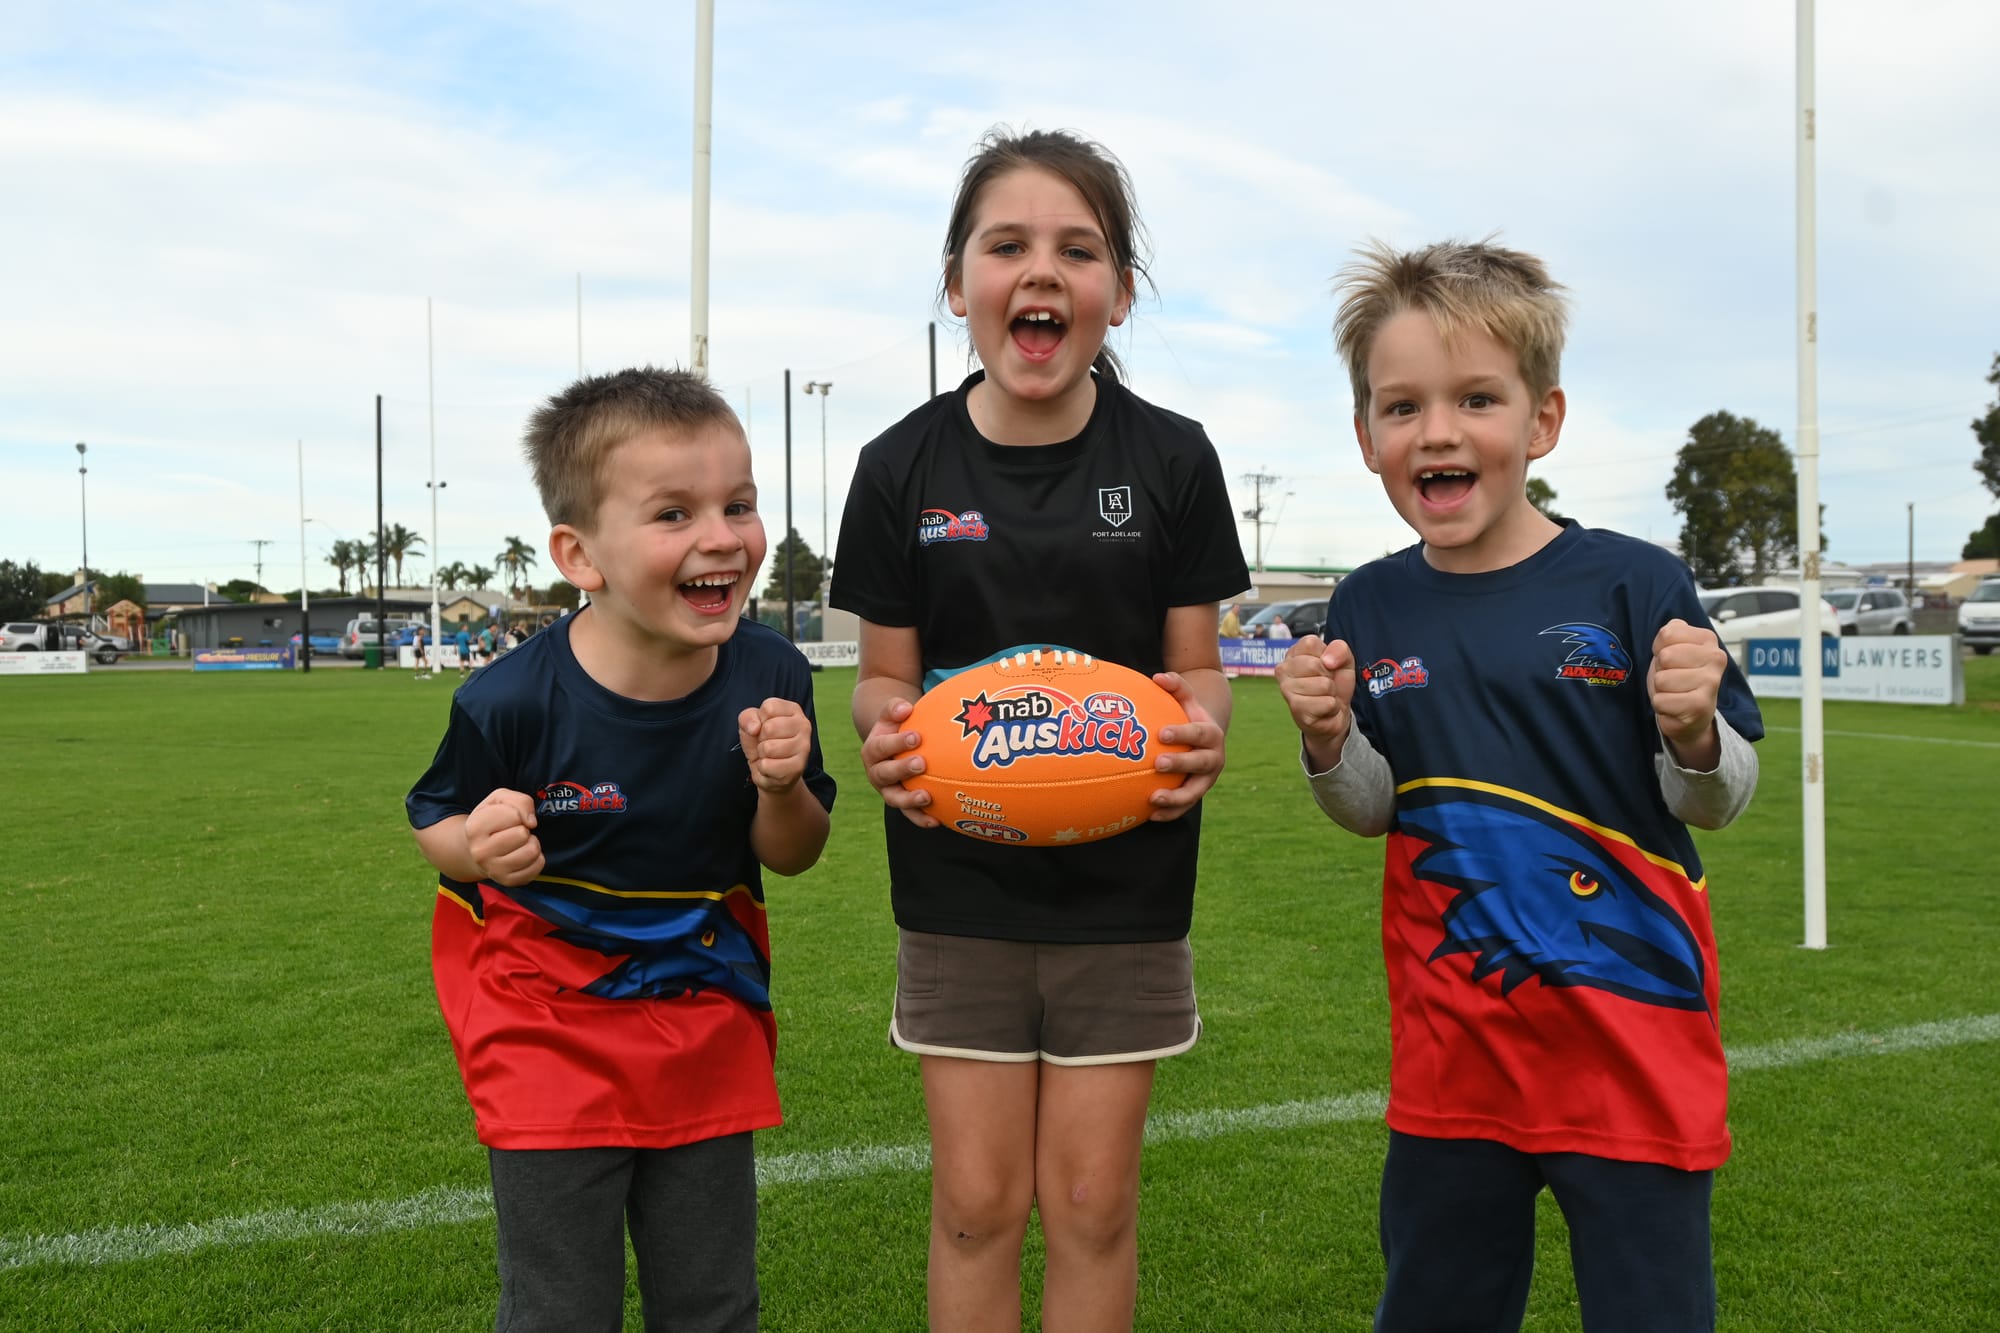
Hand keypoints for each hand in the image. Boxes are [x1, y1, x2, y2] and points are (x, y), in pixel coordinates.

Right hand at [464, 788, 544, 885]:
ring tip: (519, 843)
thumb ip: (519, 801)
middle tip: (513, 832)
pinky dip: (537, 858)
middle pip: (522, 834)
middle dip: (523, 829)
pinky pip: (537, 866)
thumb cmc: (492, 820)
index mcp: (474, 828)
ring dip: (531, 843)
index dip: (516, 813)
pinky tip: (523, 855)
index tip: (507, 819)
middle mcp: (480, 852)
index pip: (514, 815)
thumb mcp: (500, 800)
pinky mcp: (507, 881)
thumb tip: (531, 822)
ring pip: (532, 851)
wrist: (479, 848)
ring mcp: (493, 869)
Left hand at [738, 699, 811, 793]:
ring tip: (770, 755)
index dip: (759, 720)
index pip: (769, 708)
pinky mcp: (799, 766)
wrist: (771, 771)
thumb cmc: (762, 742)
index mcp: (793, 710)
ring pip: (769, 748)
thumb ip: (747, 718)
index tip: (764, 727)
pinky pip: (767, 766)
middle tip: (767, 743)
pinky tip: (773, 767)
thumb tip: (755, 728)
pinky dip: (764, 768)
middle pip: (769, 728)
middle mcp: (804, 725)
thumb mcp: (750, 724)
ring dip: (762, 754)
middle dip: (761, 739)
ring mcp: (804, 746)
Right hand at [860, 696, 938, 828]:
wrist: (894, 746)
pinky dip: (922, 819)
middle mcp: (876, 772)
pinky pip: (910, 814)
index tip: (916, 737)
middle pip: (884, 774)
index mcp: (873, 750)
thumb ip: (896, 708)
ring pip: (894, 798)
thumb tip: (905, 708)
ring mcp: (887, 790)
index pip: (881, 746)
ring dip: (909, 800)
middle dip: (902, 769)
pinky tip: (938, 821)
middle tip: (922, 763)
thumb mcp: (893, 714)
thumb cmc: (899, 726)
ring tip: (927, 796)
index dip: (896, 743)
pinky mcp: (900, 803)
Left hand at [1147, 671, 1225, 820]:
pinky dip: (1169, 813)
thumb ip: (1175, 686)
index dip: (1183, 733)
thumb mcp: (1186, 701)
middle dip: (1180, 764)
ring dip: (1175, 797)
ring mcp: (1206, 780)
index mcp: (1212, 734)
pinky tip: (1149, 815)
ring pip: (1194, 792)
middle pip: (1199, 763)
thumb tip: (1157, 677)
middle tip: (1158, 763)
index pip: (1199, 733)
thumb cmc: (1188, 717)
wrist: (1204, 741)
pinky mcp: (1196, 794)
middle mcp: (1213, 759)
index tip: (1162, 733)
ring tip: (1152, 799)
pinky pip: (1184, 807)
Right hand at [1277, 636, 1356, 769]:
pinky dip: (1332, 707)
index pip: (1310, 643)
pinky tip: (1323, 709)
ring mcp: (1287, 690)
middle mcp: (1284, 670)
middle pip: (1315, 664)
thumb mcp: (1344, 660)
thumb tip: (1327, 660)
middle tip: (1325, 684)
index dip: (1326, 655)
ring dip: (1331, 693)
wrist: (1335, 713)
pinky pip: (1327, 703)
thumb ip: (1339, 649)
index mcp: (1293, 653)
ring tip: (1324, 696)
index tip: (1326, 665)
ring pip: (1323, 685)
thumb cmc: (1334, 684)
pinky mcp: (1297, 710)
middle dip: (1329, 676)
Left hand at [1649, 619, 1725, 759]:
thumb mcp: (1671, 647)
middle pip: (1664, 656)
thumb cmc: (1679, 677)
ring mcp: (1711, 682)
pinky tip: (1676, 706)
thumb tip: (1669, 632)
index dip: (1660, 649)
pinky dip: (1662, 706)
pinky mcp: (1701, 706)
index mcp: (1708, 638)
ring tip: (1675, 692)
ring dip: (1661, 689)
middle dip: (1660, 670)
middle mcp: (1716, 658)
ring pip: (1661, 679)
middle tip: (1673, 678)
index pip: (1667, 634)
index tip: (1672, 660)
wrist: (1691, 715)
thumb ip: (1670, 633)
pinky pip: (1661, 701)